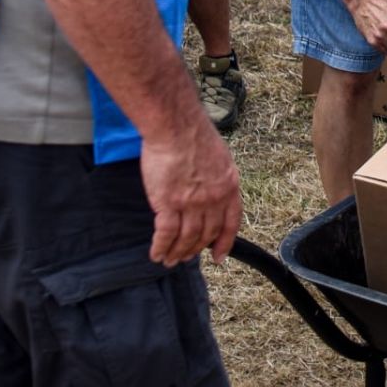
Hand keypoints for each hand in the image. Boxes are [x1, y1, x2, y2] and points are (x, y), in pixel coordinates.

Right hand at [140, 118, 241, 265]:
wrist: (176, 127)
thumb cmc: (194, 134)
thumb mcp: (220, 157)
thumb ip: (218, 179)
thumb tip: (212, 191)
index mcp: (229, 187)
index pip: (230, 223)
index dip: (224, 242)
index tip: (219, 256)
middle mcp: (213, 200)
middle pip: (206, 234)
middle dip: (195, 249)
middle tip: (186, 257)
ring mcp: (191, 204)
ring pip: (186, 238)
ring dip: (177, 252)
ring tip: (169, 260)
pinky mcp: (168, 204)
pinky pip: (165, 234)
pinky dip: (161, 247)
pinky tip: (156, 254)